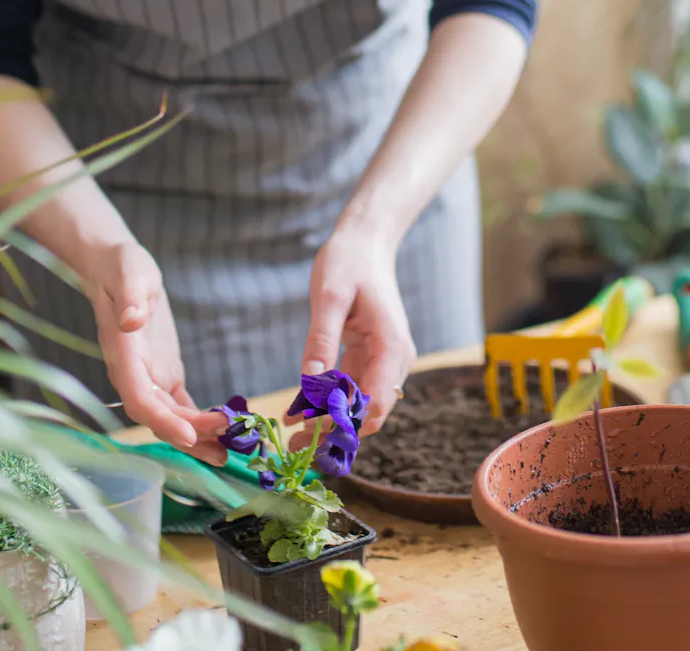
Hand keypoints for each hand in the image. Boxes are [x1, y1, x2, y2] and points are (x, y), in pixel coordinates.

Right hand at [85, 240, 227, 461]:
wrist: (117, 268)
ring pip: (172, 416)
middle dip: (191, 435)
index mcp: (123, 357)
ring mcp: (150, 377)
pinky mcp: (164, 373)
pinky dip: (200, 419)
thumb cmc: (122, 269)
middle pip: (160, 416)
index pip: (140, 400)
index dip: (163, 421)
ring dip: (198, 436)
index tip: (190, 435)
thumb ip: (130, 299)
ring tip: (229, 453)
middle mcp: (134, 375)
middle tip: (226, 448)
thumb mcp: (129, 276)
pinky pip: (181, 404)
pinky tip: (223, 431)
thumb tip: (131, 320)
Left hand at [300, 225, 414, 435]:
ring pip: (361, 406)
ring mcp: (385, 361)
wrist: (365, 243)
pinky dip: (329, 402)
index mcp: (392, 347)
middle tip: (296, 446)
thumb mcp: (330, 297)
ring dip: (331, 422)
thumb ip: (321, 340)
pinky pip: (352, 389)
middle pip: (370, 412)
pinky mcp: (372, 358)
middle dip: (336, 432)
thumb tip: (310, 384)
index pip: (375, 403)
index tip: (309, 433)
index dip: (344, 424)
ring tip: (293, 436)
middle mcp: (396, 361)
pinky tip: (301, 411)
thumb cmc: (348, 262)